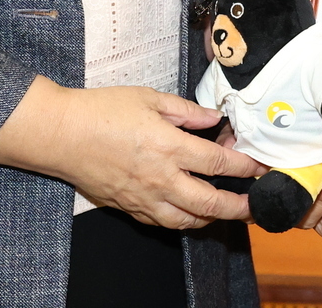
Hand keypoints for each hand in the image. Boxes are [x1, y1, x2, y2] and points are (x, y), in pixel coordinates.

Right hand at [0, 77, 262, 227]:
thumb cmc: (101, 110)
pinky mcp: (130, 208)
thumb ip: (185, 110)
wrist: (61, 135)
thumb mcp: (149, 98)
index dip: (245, 167)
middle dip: (239, 207)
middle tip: (255, 205)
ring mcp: (145, 198)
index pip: (219, 164)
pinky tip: (190, 213)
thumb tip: (213, 117)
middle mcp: (162, 178)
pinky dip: (183, 221)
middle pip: (211, 203)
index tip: (260, 167)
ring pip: (188, 221)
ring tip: (226, 212)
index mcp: (169, 146)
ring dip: (212, 219)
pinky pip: (164, 222)